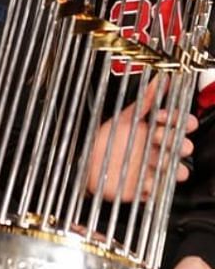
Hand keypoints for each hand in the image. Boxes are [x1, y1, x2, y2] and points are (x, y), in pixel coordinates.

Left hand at [88, 77, 196, 201]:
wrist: (84, 165)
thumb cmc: (103, 141)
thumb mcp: (123, 118)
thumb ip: (144, 101)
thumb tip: (158, 80)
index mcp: (153, 132)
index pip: (181, 124)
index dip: (180, 120)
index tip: (167, 117)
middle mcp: (157, 150)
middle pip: (183, 146)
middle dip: (178, 142)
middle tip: (160, 139)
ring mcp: (153, 169)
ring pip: (179, 170)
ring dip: (173, 166)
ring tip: (157, 161)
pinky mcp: (147, 188)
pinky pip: (161, 189)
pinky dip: (156, 184)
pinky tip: (145, 178)